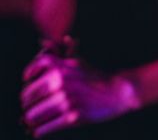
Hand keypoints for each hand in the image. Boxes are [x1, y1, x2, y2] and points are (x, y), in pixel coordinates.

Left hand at [21, 53, 139, 135]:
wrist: (118, 91)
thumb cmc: (95, 77)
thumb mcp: (77, 62)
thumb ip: (62, 53)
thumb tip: (57, 41)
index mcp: (61, 66)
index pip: (28, 75)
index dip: (27, 85)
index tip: (33, 93)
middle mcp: (61, 81)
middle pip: (26, 99)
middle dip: (28, 106)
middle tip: (33, 111)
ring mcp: (67, 100)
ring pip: (30, 117)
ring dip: (31, 122)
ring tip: (36, 122)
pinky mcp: (72, 117)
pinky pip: (41, 130)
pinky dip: (39, 132)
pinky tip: (42, 129)